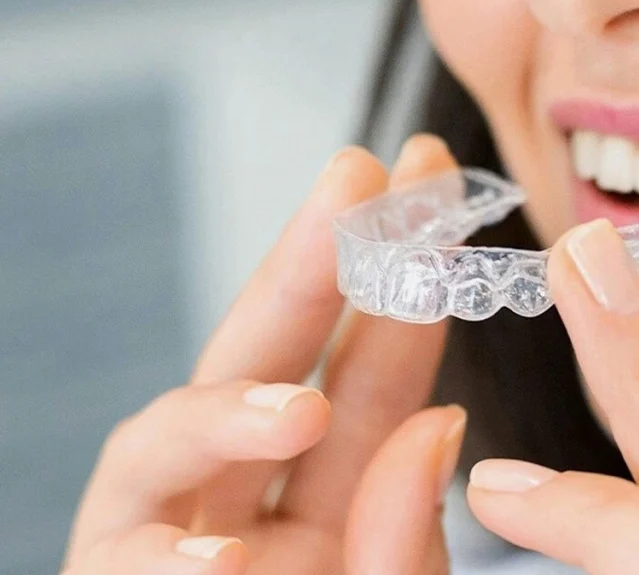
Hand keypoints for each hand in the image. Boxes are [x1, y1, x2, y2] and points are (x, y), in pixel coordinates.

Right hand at [63, 136, 465, 574]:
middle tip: (355, 178)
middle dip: (304, 267)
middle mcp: (249, 503)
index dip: (397, 287)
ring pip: (166, 440)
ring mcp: (174, 540)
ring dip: (226, 411)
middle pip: (259, 364)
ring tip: (298, 414)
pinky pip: (120, 555)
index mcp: (333, 502)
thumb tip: (440, 421)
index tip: (430, 192)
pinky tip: (224, 559)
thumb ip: (407, 532)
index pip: (366, 381)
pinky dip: (164, 553)